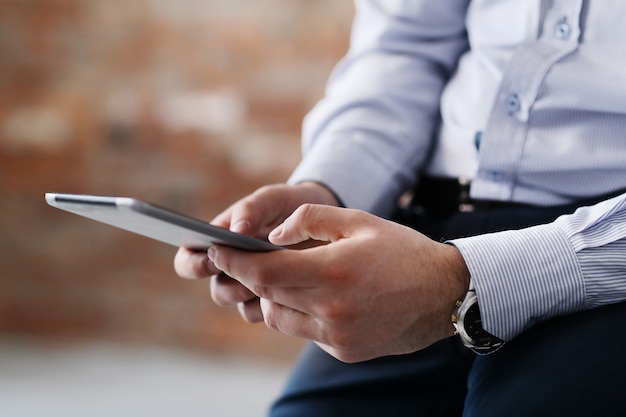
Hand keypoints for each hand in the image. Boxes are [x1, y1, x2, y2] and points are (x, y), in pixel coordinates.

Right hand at [173, 182, 339, 321]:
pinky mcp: (277, 301)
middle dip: (231, 285)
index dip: (193, 264)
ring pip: (242, 306)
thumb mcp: (271, 199)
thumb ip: (251, 209)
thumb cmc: (287, 205)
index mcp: (219, 243)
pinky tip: (295, 287)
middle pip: (218, 292)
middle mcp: (232, 270)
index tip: (211, 259)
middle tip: (249, 272)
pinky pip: (268, 313)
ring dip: (257, 293)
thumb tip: (236, 230)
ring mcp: (254, 288)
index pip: (188, 260)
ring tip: (277, 276)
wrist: (322, 221)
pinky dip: (278, 302)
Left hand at [207, 204, 470, 362]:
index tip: (216, 249)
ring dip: (271, 296)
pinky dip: (297, 313)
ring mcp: (337, 335)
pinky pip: (303, 331)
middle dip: (247, 275)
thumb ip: (310, 219)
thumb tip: (274, 234)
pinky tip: (313, 296)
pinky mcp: (343, 350)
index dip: (233, 260)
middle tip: (238, 258)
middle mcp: (332, 309)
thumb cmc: (402, 251)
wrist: (445, 295)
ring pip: (280, 316)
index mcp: (334, 272)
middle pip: (266, 294)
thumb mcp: (358, 220)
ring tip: (281, 275)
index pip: (264, 271)